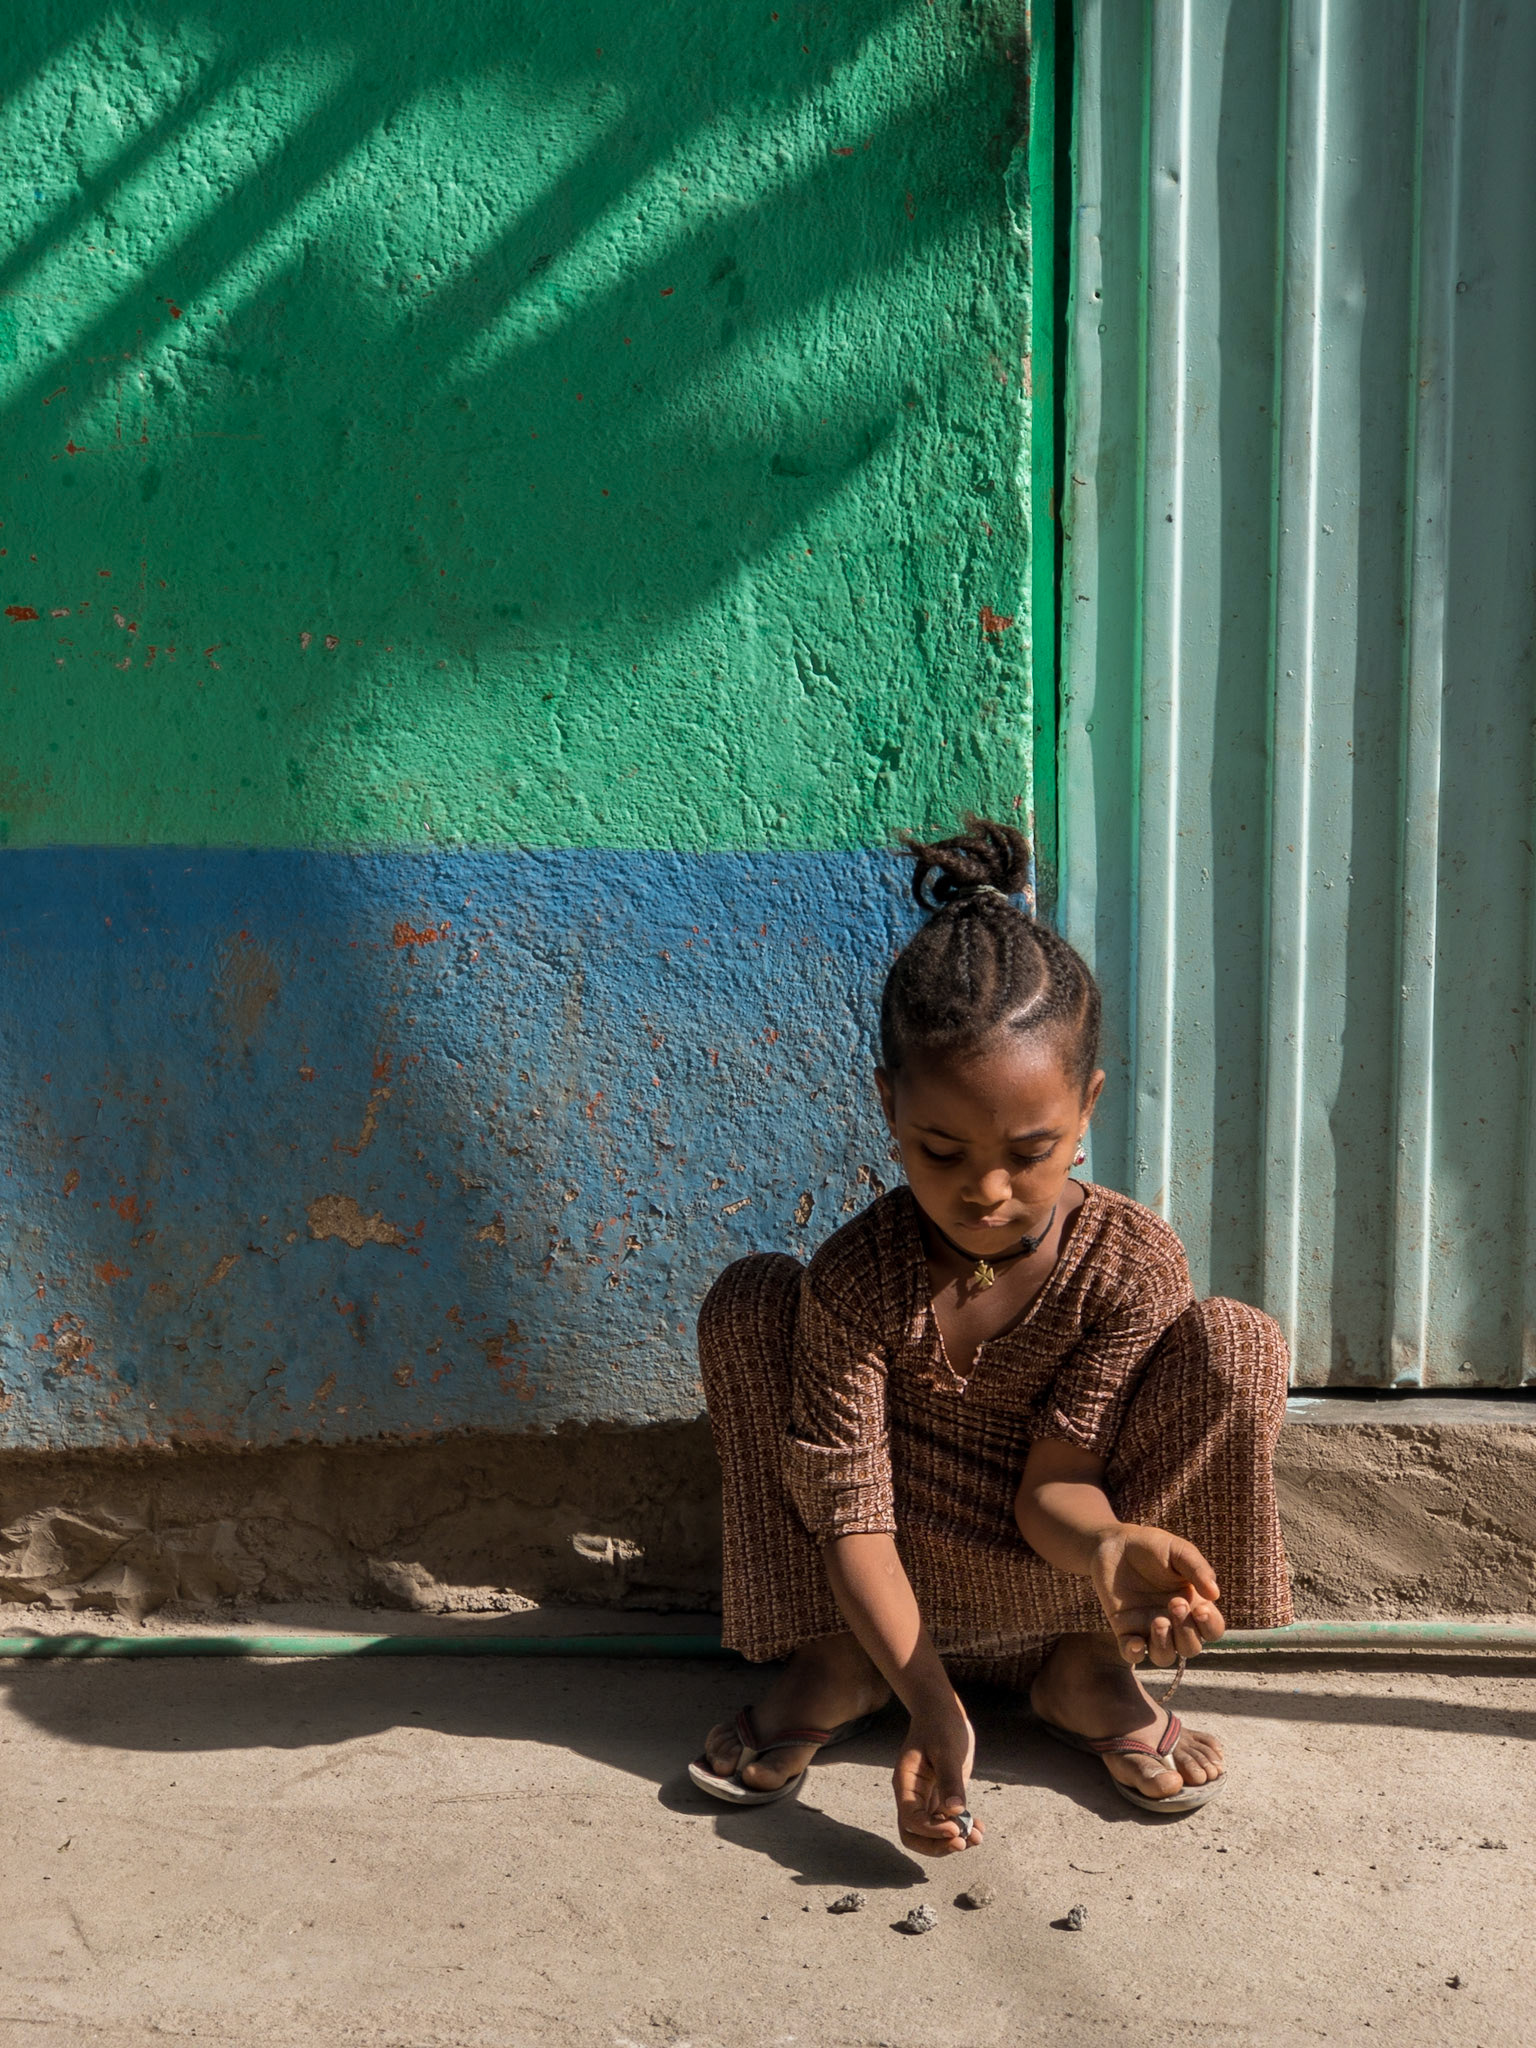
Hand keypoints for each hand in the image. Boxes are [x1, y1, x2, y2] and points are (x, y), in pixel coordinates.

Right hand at [891, 1706, 983, 1856]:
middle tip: (962, 1843)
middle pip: (915, 1836)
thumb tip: (955, 1811)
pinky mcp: (941, 1796)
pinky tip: (980, 1826)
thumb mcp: (947, 1749)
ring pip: (931, 1833)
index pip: (911, 1820)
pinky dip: (962, 1829)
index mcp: (906, 1783)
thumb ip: (950, 1780)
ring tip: (977, 1837)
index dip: (931, 1831)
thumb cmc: (940, 1725)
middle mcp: (912, 1795)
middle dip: (937, 1845)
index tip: (956, 1828)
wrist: (942, 1711)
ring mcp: (926, 1797)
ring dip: (953, 1841)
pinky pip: (947, 1822)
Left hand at [1090, 1524, 1225, 1665]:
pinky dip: (1135, 1653)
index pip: (1212, 1629)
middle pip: (1191, 1647)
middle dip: (1186, 1632)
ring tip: (1158, 1621)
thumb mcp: (1177, 1550)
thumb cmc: (1152, 1546)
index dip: (1210, 1626)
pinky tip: (1135, 1642)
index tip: (1200, 1609)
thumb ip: (1197, 1568)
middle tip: (1174, 1603)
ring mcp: (1149, 1628)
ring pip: (1165, 1657)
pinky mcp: (1125, 1629)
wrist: (1115, 1543)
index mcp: (1194, 1605)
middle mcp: (1174, 1622)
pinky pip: (1131, 1654)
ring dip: (1165, 1646)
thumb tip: (1215, 1594)